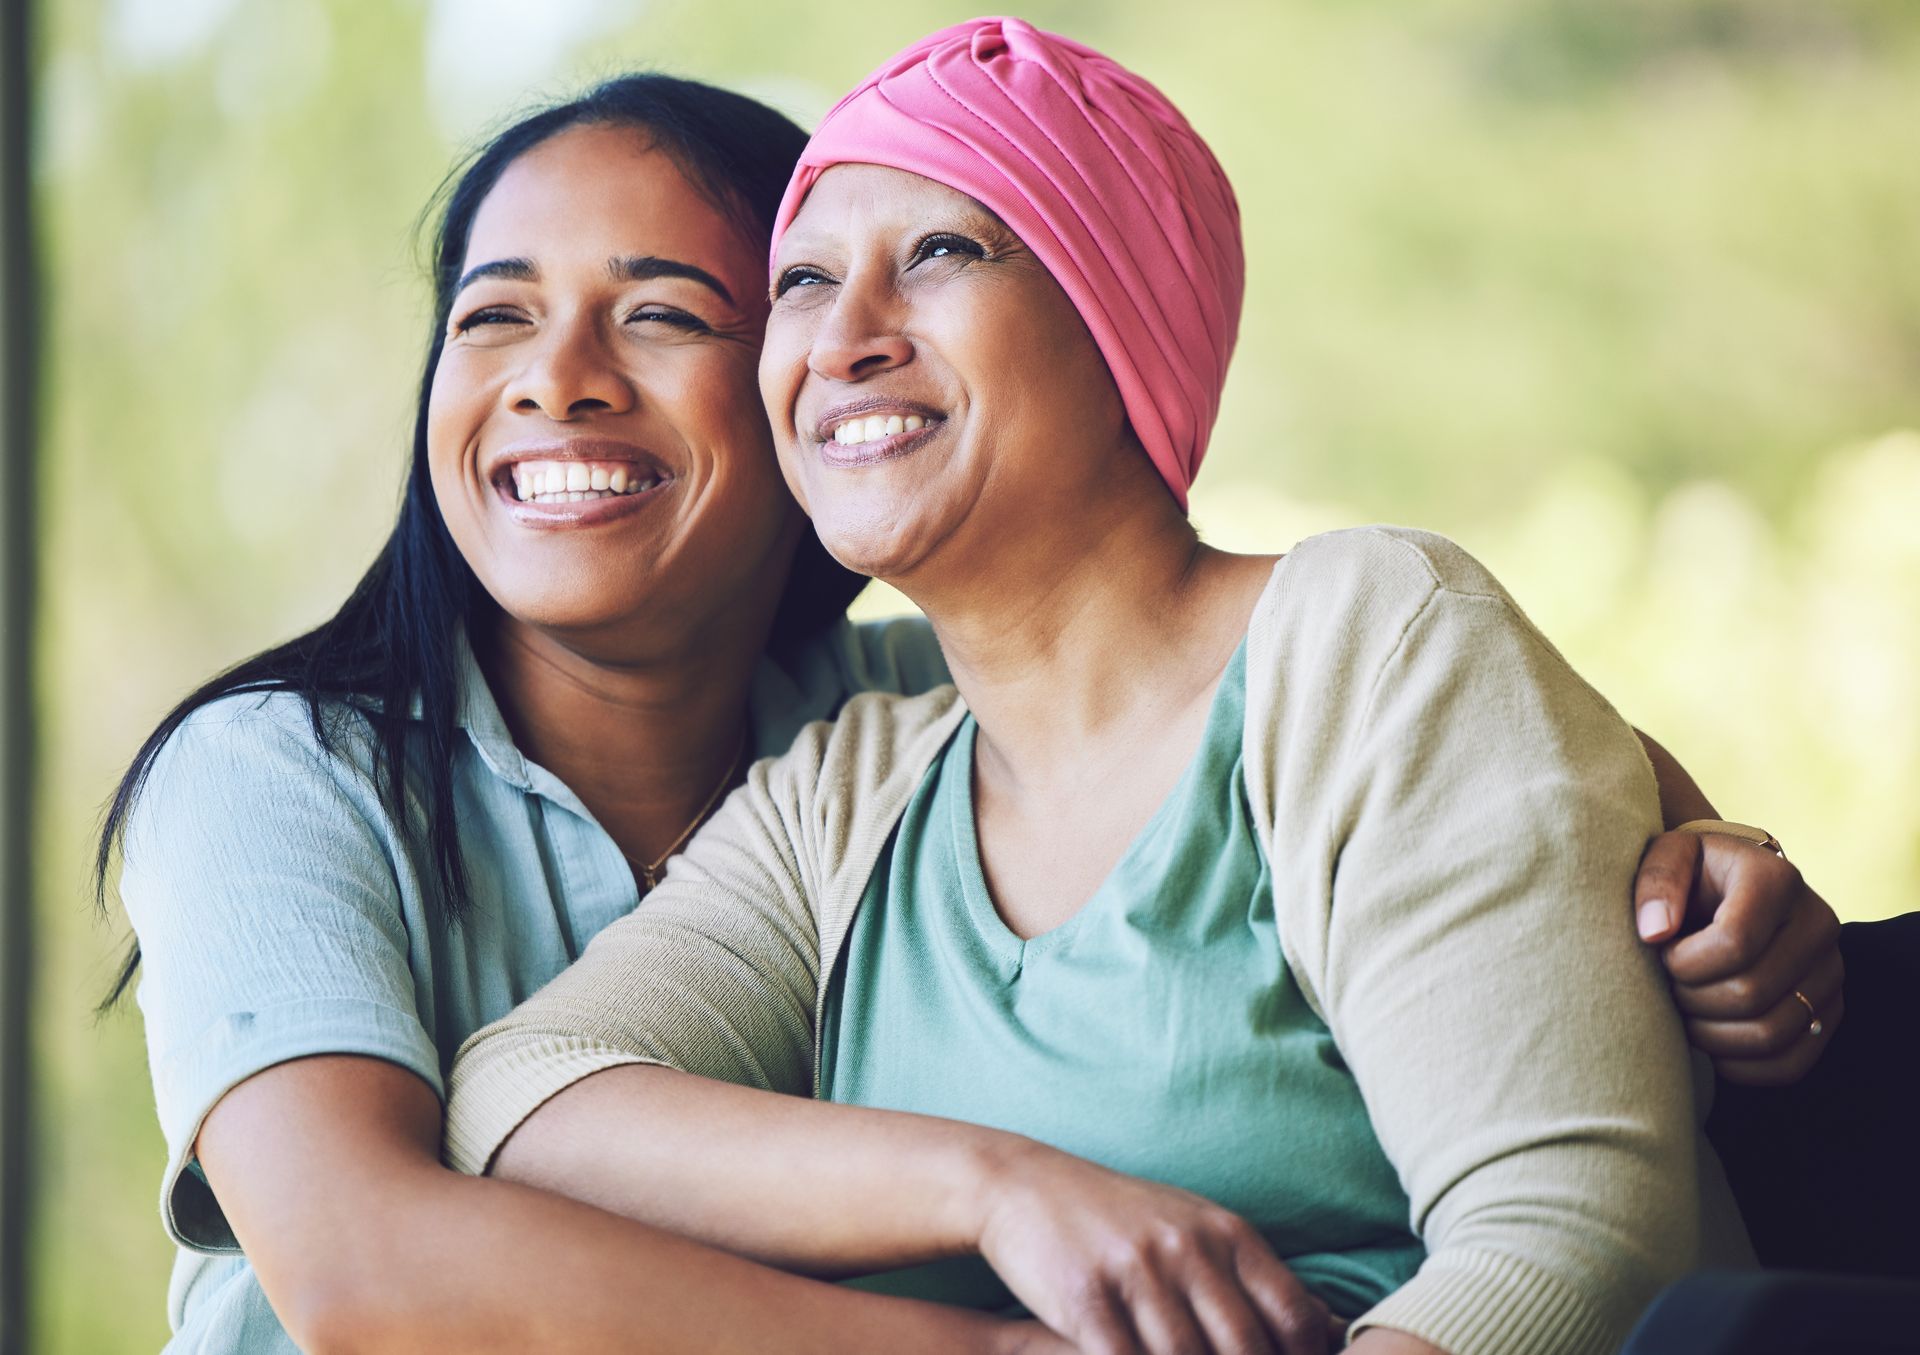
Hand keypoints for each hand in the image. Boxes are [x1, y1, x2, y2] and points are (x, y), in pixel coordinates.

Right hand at [974, 1140, 1332, 1354]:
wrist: (1025, 1185)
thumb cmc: (1120, 1218)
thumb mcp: (1195, 1227)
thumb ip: (1252, 1275)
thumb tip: (1327, 1320)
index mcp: (1226, 1234)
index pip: (1292, 1316)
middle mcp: (1188, 1248)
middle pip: (1244, 1347)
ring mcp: (1138, 1271)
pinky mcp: (1087, 1297)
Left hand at [1633, 830, 1843, 1084]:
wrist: (1731, 888)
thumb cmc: (1691, 873)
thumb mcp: (1667, 853)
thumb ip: (1656, 881)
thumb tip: (1655, 932)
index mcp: (1777, 880)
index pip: (1734, 944)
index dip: (1684, 963)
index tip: (1662, 954)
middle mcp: (1818, 925)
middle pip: (1750, 994)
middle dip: (1691, 1000)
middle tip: (1669, 987)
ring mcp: (1831, 972)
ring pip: (1770, 1034)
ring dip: (1710, 1036)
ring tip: (1686, 1011)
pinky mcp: (1830, 1011)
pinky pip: (1790, 1064)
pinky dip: (1740, 1066)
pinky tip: (1710, 1041)